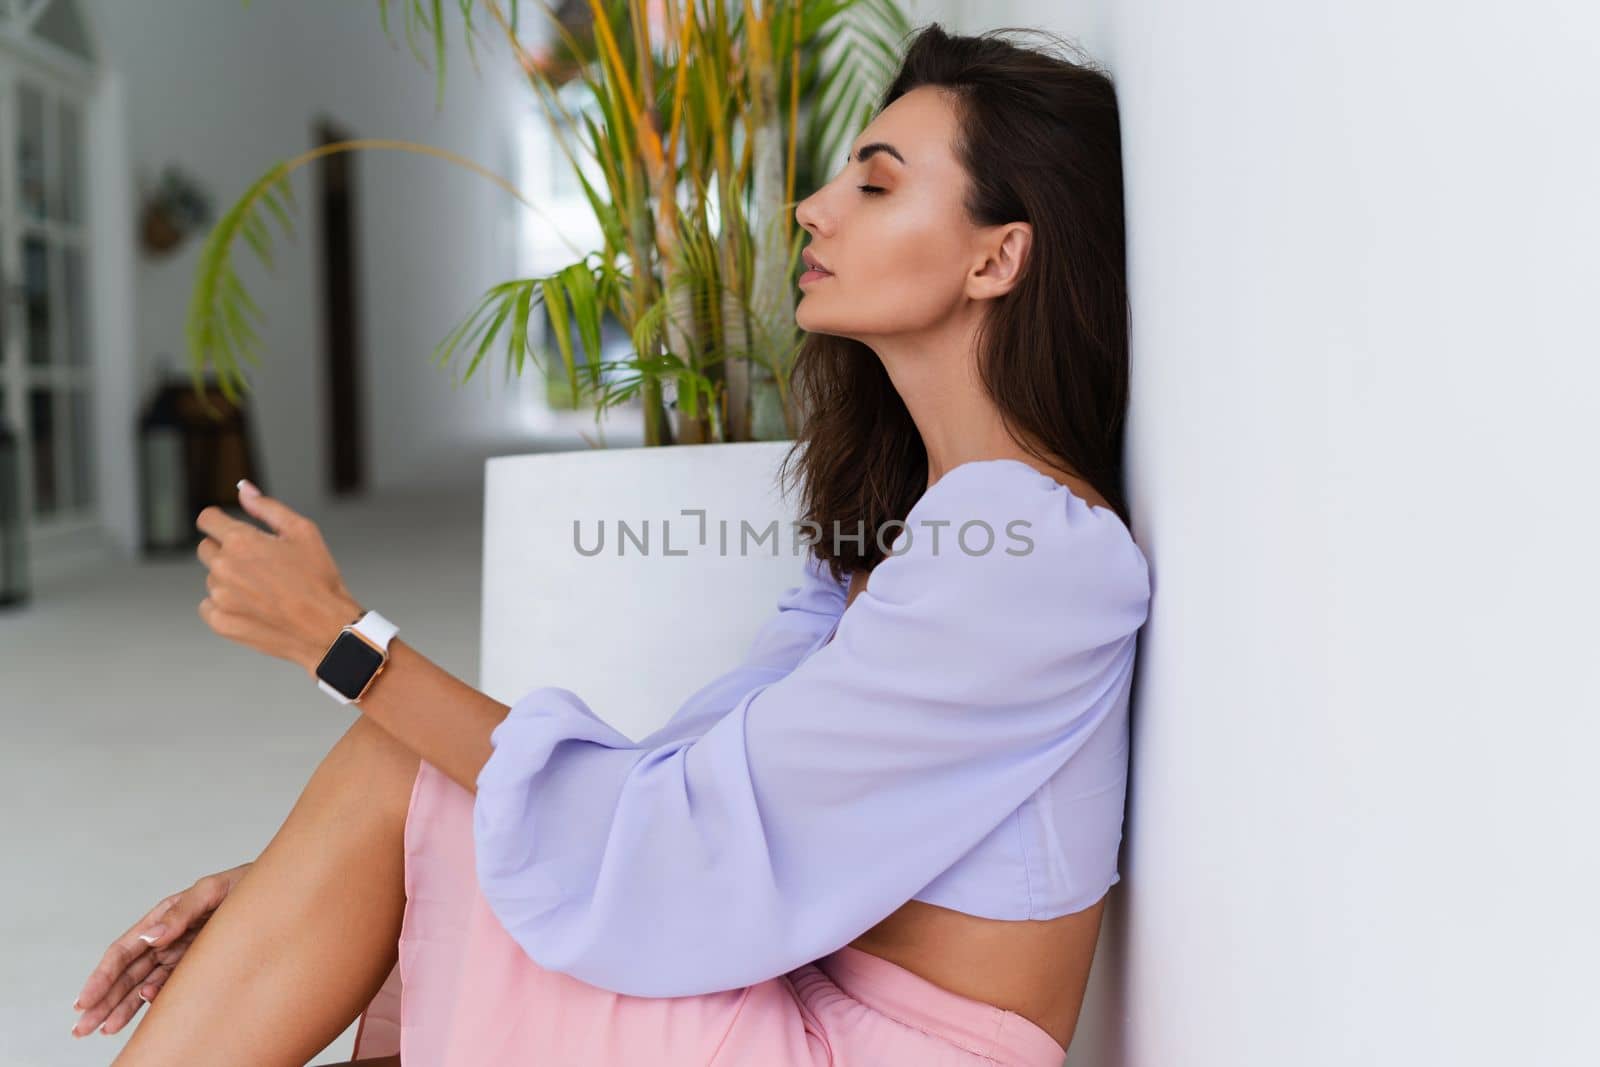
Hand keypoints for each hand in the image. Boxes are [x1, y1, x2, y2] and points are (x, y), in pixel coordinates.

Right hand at [70, 862, 253, 1037]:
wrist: (281, 892)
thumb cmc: (246, 884)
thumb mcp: (215, 890)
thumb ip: (181, 911)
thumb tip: (149, 935)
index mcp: (163, 917)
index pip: (124, 950)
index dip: (101, 976)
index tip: (84, 1001)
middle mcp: (166, 937)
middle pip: (126, 973)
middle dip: (103, 1000)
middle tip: (82, 1028)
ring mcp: (180, 953)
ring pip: (141, 984)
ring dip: (120, 1007)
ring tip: (100, 1030)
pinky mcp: (196, 965)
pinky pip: (167, 987)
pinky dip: (149, 1003)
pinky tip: (136, 1018)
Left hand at [195, 480, 362, 675]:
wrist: (326, 629)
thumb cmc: (320, 579)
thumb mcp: (303, 532)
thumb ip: (267, 507)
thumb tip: (243, 489)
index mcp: (241, 541)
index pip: (207, 519)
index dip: (219, 520)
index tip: (228, 528)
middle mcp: (224, 568)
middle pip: (206, 548)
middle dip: (226, 550)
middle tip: (258, 563)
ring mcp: (219, 597)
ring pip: (212, 578)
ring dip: (230, 579)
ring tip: (264, 589)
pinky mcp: (220, 622)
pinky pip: (209, 606)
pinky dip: (226, 604)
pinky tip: (253, 606)